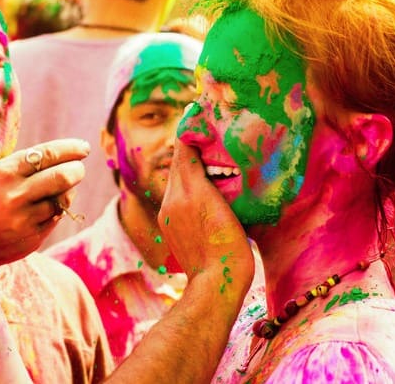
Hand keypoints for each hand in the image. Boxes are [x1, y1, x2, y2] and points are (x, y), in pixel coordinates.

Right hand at [0, 138, 89, 266]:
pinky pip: (56, 217)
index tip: (83, 147)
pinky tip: (46, 207)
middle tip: (78, 168)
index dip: (71, 149)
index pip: (47, 154)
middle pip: (63, 176)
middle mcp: (15, 195)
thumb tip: (66, 158)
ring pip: (63, 199)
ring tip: (59, 189)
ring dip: (67, 192)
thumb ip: (25, 166)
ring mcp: (25, 219)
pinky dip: (57, 209)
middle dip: (77, 169)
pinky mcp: (33, 238)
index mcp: (4, 173)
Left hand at [158, 138, 253, 295]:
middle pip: (181, 166)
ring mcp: (173, 219)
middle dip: (194, 149)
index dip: (192, 132)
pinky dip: (195, 188)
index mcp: (180, 192)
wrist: (216, 284)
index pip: (182, 151)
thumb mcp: (211, 201)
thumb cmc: (223, 245)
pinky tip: (212, 189)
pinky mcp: (178, 232)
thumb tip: (186, 140)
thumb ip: (194, 170)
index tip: (199, 111)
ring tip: (215, 157)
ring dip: (195, 168)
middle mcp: (171, 202)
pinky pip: (184, 200)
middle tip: (211, 130)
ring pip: (183, 183)